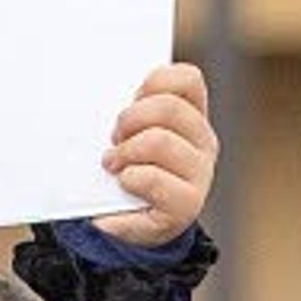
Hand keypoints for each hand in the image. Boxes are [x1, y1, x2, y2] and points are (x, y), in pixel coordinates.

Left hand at [96, 61, 216, 246]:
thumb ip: (129, 110)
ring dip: (126, 151)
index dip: (156, 81)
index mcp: (192, 117)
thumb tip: (96, 92)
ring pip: (160, 141)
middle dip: (130, 118)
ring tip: (113, 164)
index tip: (132, 99)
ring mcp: (199, 174)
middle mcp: (203, 143)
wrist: (131, 221)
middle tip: (114, 137)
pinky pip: (151, 178)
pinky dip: (129, 179)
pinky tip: (123, 185)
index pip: (188, 79)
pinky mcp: (186, 205)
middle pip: (169, 107)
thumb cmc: (127, 168)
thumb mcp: (129, 133)